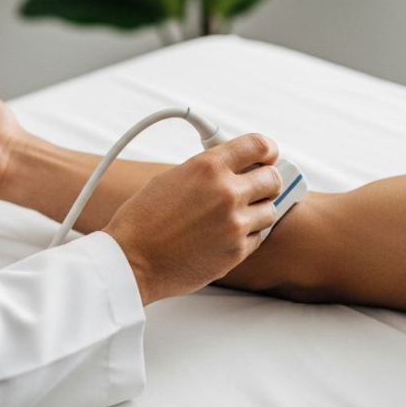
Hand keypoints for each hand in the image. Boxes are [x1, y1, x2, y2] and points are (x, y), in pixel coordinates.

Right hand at [103, 134, 282, 304]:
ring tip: (233, 215)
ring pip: (270, 210)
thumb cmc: (143, 219)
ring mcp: (235, 224)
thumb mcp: (172, 178)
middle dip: (265, 182)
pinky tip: (223, 235)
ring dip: (257, 210)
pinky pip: (258, 237)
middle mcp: (226, 192)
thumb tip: (235, 167)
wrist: (132, 260)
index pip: (259, 145)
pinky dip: (246, 235)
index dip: (268, 150)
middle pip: (273, 179)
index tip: (268, 155)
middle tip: (254, 187)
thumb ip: (207, 170)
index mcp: (208, 167)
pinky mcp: (237, 252)